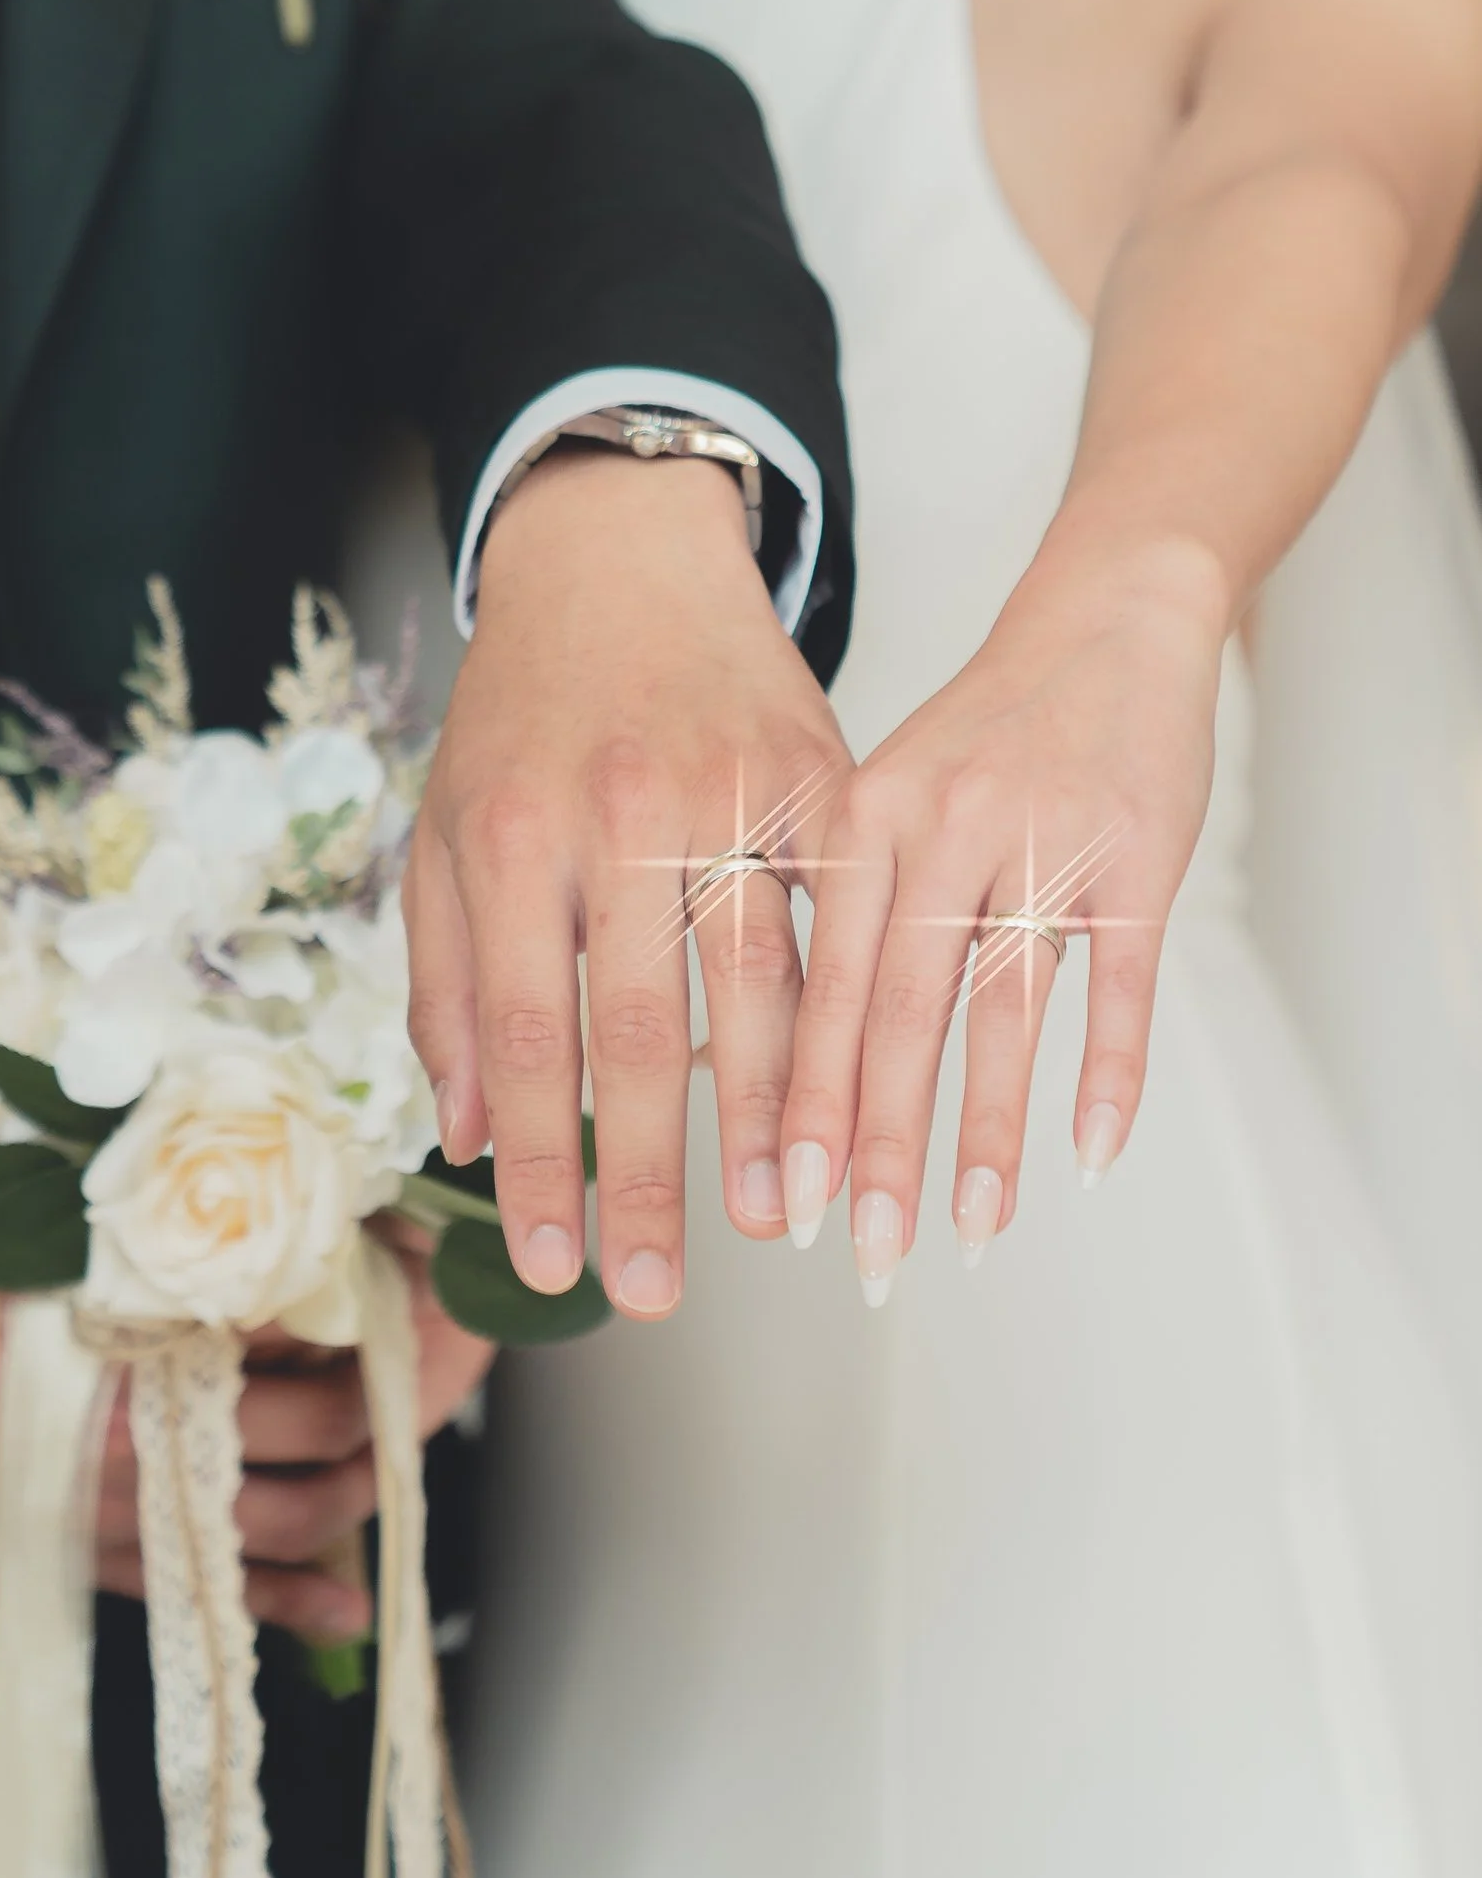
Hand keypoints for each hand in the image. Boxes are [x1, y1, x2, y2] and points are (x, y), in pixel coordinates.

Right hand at [0, 1225, 491, 1642]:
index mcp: (144, 1328)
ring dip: (351, 1502)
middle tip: (415, 1380)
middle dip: (378, 1409)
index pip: (297, 1327)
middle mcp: (146, 1427)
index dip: (363, 1309)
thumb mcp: (50, 1219)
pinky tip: (345, 1604)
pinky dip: (286, 1604)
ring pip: (276, 1523)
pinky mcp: (85, 1556)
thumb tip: (259, 1203)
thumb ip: (153, 1220)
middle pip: (311, 1431)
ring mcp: (118, 1506)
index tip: (408, 1287)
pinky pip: (208, 1594)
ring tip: (390, 1474)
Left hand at [405, 446, 851, 1321]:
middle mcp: (614, 815)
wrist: (615, 559)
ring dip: (769, 1116)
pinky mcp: (813, 771)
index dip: (539, 1163)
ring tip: (775, 1214)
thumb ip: (445, 984)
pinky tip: (851, 1089)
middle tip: (661, 1287)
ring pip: (758, 982)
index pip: (522, 1034)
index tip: (554, 1262)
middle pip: (637, 1028)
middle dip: (650, 1177)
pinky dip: (846, 1007)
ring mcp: (724, 791)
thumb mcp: (444, 832)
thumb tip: (467, 1137)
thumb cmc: (519, 715)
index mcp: (509, 837)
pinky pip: (840, 912)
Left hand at [781, 525, 1223, 1286]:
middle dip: (879, 1146)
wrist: (1101, 620)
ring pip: (1004, 1008)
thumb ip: (824, 908)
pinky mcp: (1134, 858)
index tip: (783, 1207)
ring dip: (985, 1131)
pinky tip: (1089, 1155)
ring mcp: (1041, 843)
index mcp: (860, 818)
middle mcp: (940, 829)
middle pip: (900, 1013)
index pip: (820, 986)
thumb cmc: (977, 729)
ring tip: (968, 1233)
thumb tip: (744, 1056)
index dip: (802, 1104)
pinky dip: (1107, 1072)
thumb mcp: (880, 794)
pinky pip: (1119, 983)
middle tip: (863, 1256)